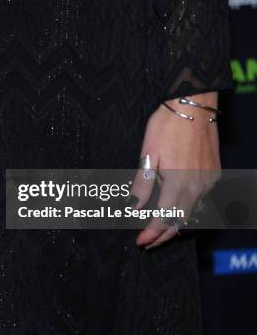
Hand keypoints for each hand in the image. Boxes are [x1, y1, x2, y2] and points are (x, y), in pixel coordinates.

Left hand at [130, 92, 220, 248]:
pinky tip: (177, 210)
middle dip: (163, 236)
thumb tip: (132, 209)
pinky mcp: (214, 173)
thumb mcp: (148, 154)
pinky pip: (201, 200)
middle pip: (181, 222)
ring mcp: (209, 181)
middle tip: (147, 243)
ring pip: (193, 213)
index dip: (151, 233)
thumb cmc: (167, 126)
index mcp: (178, 183)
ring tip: (159, 232)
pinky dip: (188, 210)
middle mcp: (198, 186)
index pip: (164, 219)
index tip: (139, 241)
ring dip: (176, 225)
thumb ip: (142, 184)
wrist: (194, 104)